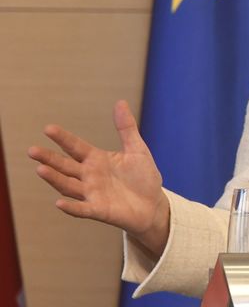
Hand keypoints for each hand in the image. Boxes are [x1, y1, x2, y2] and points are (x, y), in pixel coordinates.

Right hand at [28, 100, 169, 257]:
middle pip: (65, 166)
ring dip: (55, 179)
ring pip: (69, 186)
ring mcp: (92, 194)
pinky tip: (59, 203)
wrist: (153, 204)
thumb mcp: (137, 149)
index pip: (75, 147)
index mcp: (97, 159)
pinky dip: (71, 207)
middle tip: (32, 150)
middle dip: (49, 158)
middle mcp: (90, 176)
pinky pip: (82, 209)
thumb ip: (126, 128)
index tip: (48, 128)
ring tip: (40, 169)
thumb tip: (120, 102)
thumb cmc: (143, 177)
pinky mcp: (99, 210)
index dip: (63, 138)